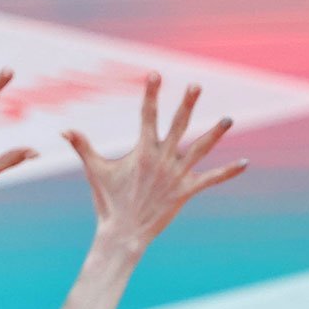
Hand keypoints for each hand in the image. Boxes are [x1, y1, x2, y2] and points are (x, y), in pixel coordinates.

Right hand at [64, 73, 247, 250]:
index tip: (155, 74)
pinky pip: (211, 179)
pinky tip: (245, 163)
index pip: (147, 115)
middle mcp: (162, 159)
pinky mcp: (186, 191)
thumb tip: (63, 129)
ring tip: (230, 119)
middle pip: (179, 125)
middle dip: (187, 104)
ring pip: (200, 149)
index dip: (151, 94)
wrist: (123, 234)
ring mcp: (176, 175)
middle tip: (196, 85)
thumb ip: (82, 146)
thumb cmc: (108, 201)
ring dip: (215, 134)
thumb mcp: (95, 171)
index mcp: (142, 151)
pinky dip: (228, 171)